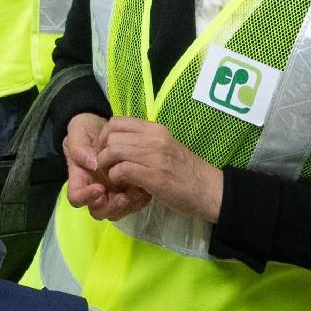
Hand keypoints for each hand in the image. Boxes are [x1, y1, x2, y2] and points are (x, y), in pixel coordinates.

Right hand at [62, 112, 133, 218]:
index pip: (77, 197)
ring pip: (119, 210)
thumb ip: (78, 147)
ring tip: (138, 190)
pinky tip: (147, 187)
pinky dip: (141, 198)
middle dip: (112, 207)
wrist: (104, 127)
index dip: (87, 197)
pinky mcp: (128, 187)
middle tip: (123, 197)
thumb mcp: (77, 131)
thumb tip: (92, 163)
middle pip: (100, 211)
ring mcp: (112, 190)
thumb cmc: (86, 130)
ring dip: (129, 205)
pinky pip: (134, 201)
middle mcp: (96, 189)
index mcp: (80, 179)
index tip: (99, 188)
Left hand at [86, 117, 224, 224]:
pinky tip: (124, 185)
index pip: (117, 121)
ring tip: (113, 177)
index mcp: (156, 129)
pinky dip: (116, 178)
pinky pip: (121, 170)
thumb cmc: (186, 172)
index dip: (105, 136)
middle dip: (102, 152)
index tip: (106, 151)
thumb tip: (120, 145)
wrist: (209, 189)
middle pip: (111, 135)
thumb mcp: (166, 148)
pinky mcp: (153, 176)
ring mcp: (154, 156)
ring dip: (107, 166)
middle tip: (106, 166)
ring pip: (113, 151)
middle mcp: (154, 138)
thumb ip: (145, 143)